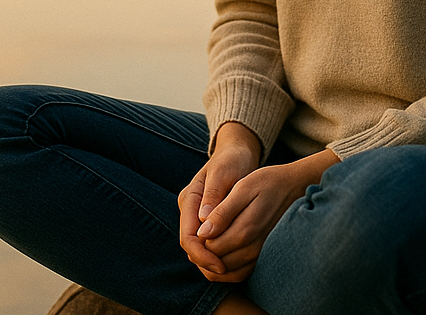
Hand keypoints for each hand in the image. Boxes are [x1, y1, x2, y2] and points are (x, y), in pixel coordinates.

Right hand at [178, 122, 261, 279]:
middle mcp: (190, 211)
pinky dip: (220, 254)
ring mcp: (197, 216)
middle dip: (207, 262)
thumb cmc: (232, 160)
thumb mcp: (224, 173)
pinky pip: (210, 243)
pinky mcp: (208, 221)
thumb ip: (213, 195)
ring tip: (235, 270)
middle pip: (191, 247)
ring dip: (213, 261)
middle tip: (229, 272)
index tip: (220, 265)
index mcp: (189, 199)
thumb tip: (203, 221)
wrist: (237, 153)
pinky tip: (237, 260)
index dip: (202, 254)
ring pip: (199, 249)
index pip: (187, 237)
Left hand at [193, 149, 340, 283]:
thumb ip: (222, 212)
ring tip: (211, 239)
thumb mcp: (243, 188)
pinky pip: (241, 273)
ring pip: (228, 272)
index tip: (200, 223)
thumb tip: (203, 233)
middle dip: (204, 252)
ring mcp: (260, 255)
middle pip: (217, 263)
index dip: (199, 239)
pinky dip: (227, 268)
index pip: (210, 247)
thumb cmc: (267, 182)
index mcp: (245, 230)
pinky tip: (223, 249)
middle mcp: (253, 249)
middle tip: (203, 231)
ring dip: (214, 262)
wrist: (295, 187)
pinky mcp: (264, 257)